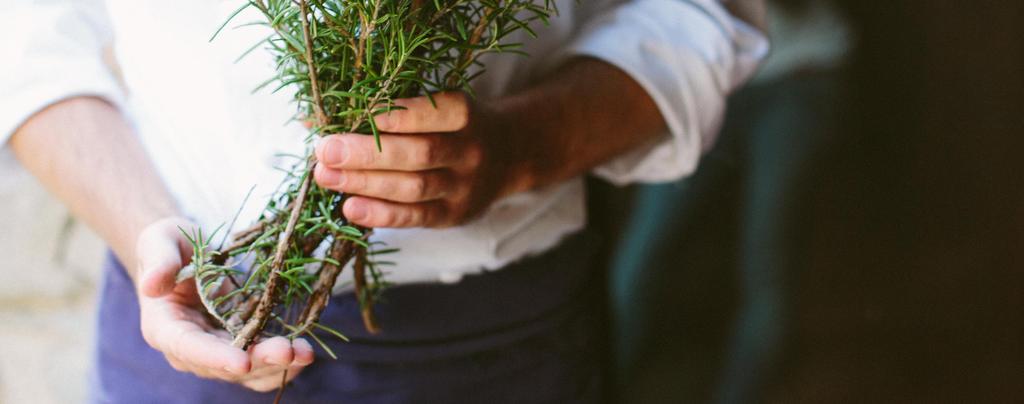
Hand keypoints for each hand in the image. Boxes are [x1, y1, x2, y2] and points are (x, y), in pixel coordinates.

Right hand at [133, 217, 314, 391]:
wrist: (187, 255)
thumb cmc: (170, 246)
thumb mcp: (158, 240)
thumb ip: (157, 260)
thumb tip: (152, 284)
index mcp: (165, 327)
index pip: (188, 348)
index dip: (215, 358)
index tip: (242, 362)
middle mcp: (190, 348)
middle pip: (224, 365)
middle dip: (258, 361)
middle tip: (288, 351)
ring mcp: (217, 350)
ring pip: (248, 370)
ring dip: (277, 365)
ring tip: (305, 352)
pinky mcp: (240, 345)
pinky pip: (261, 364)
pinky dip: (284, 363)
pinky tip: (305, 352)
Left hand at [313, 92, 530, 227]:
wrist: (511, 154)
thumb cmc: (454, 124)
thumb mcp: (437, 105)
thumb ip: (389, 109)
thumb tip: (316, 118)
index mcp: (464, 114)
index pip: (428, 114)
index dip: (391, 115)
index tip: (351, 112)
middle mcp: (469, 151)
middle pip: (418, 154)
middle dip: (366, 153)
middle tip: (324, 150)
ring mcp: (465, 187)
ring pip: (414, 188)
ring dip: (365, 183)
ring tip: (325, 176)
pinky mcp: (455, 215)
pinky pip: (415, 217)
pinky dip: (380, 214)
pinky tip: (349, 207)